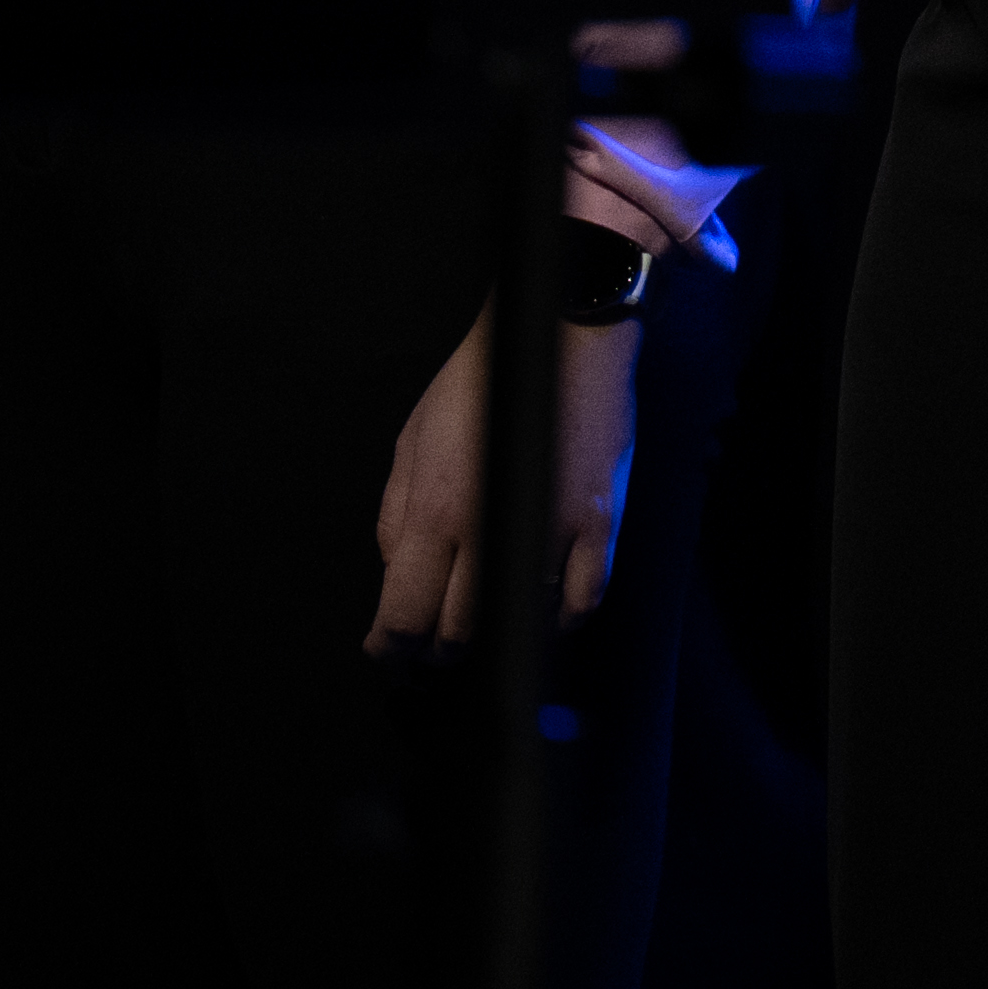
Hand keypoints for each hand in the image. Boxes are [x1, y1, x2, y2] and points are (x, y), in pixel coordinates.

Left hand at [370, 293, 646, 652]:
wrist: (560, 340)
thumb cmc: (478, 386)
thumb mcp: (410, 444)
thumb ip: (394, 519)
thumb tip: (395, 580)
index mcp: (435, 511)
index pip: (403, 618)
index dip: (389, 647)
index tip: (388, 649)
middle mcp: (488, 531)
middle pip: (457, 634)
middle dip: (436, 648)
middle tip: (433, 639)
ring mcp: (550, 530)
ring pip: (518, 625)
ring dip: (496, 634)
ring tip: (485, 620)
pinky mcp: (599, 522)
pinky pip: (582, 601)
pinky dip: (560, 618)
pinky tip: (546, 610)